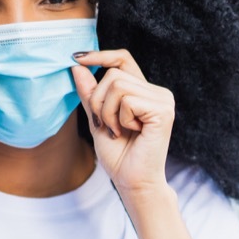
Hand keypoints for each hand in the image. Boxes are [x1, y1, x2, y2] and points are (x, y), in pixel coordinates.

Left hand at [71, 49, 174, 201]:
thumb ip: (90, 94)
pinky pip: (127, 100)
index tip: (76, 57)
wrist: (133, 182)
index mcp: (144, 92)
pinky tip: (132, 133)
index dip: (100, 56)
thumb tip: (77, 66)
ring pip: (118, 86)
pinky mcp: (162, 111)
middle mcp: (157, 92)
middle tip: (107, 126)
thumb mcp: (97, 119)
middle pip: (113, 75)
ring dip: (108, 113)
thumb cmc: (119, 156)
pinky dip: (120, 119)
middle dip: (99, 101)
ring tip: (118, 131)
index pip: (122, 60)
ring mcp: (162, 100)